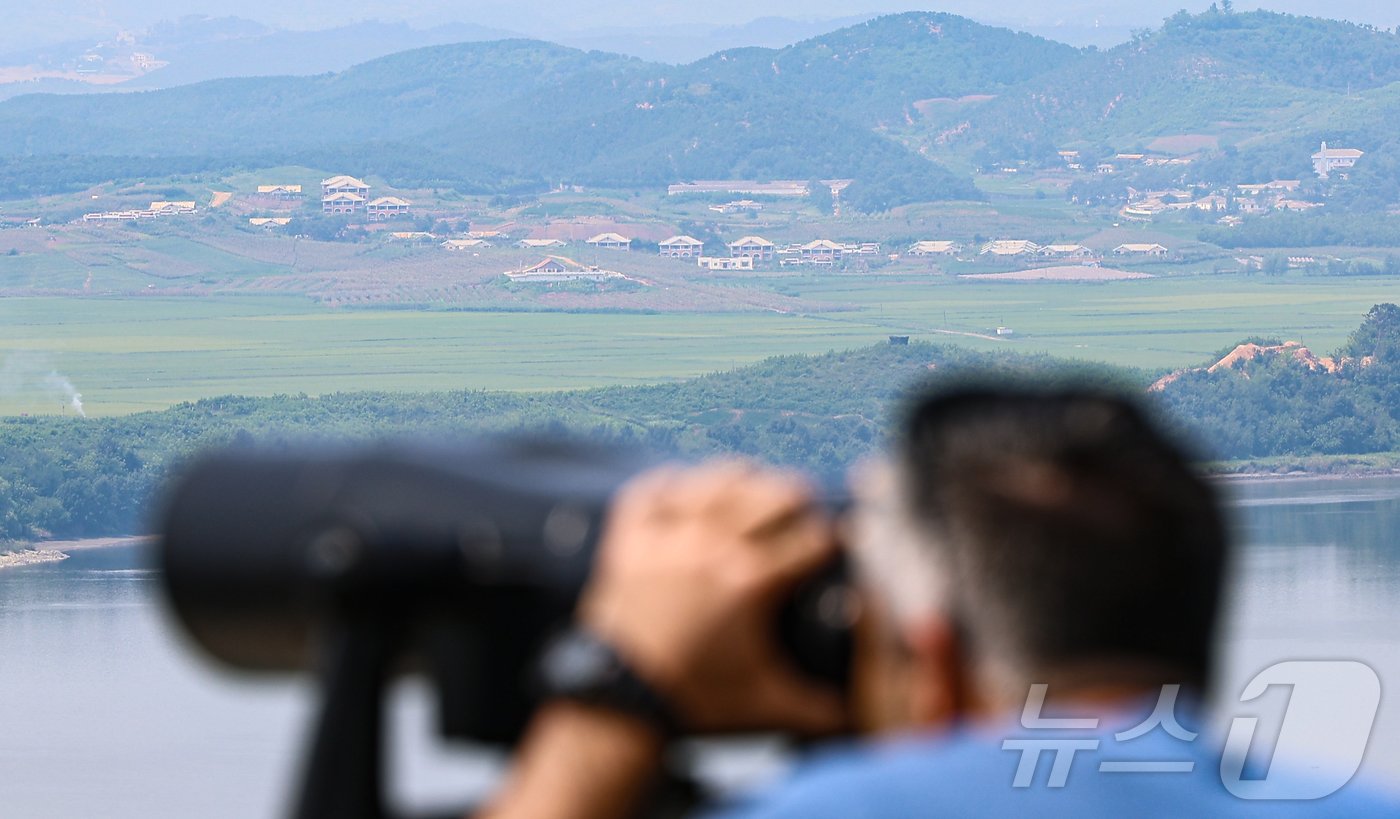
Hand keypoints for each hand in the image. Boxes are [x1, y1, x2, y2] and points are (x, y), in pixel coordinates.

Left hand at [579, 460, 846, 734]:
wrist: (620, 703)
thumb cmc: (695, 702)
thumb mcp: (767, 705)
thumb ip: (821, 710)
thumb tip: (862, 719)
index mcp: (752, 582)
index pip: (811, 541)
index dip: (830, 539)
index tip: (834, 543)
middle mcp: (713, 547)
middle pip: (772, 496)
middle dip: (797, 498)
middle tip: (803, 507)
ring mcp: (669, 537)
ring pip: (716, 481)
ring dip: (743, 479)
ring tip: (756, 482)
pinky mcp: (630, 539)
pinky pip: (652, 490)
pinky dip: (671, 483)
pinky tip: (686, 485)